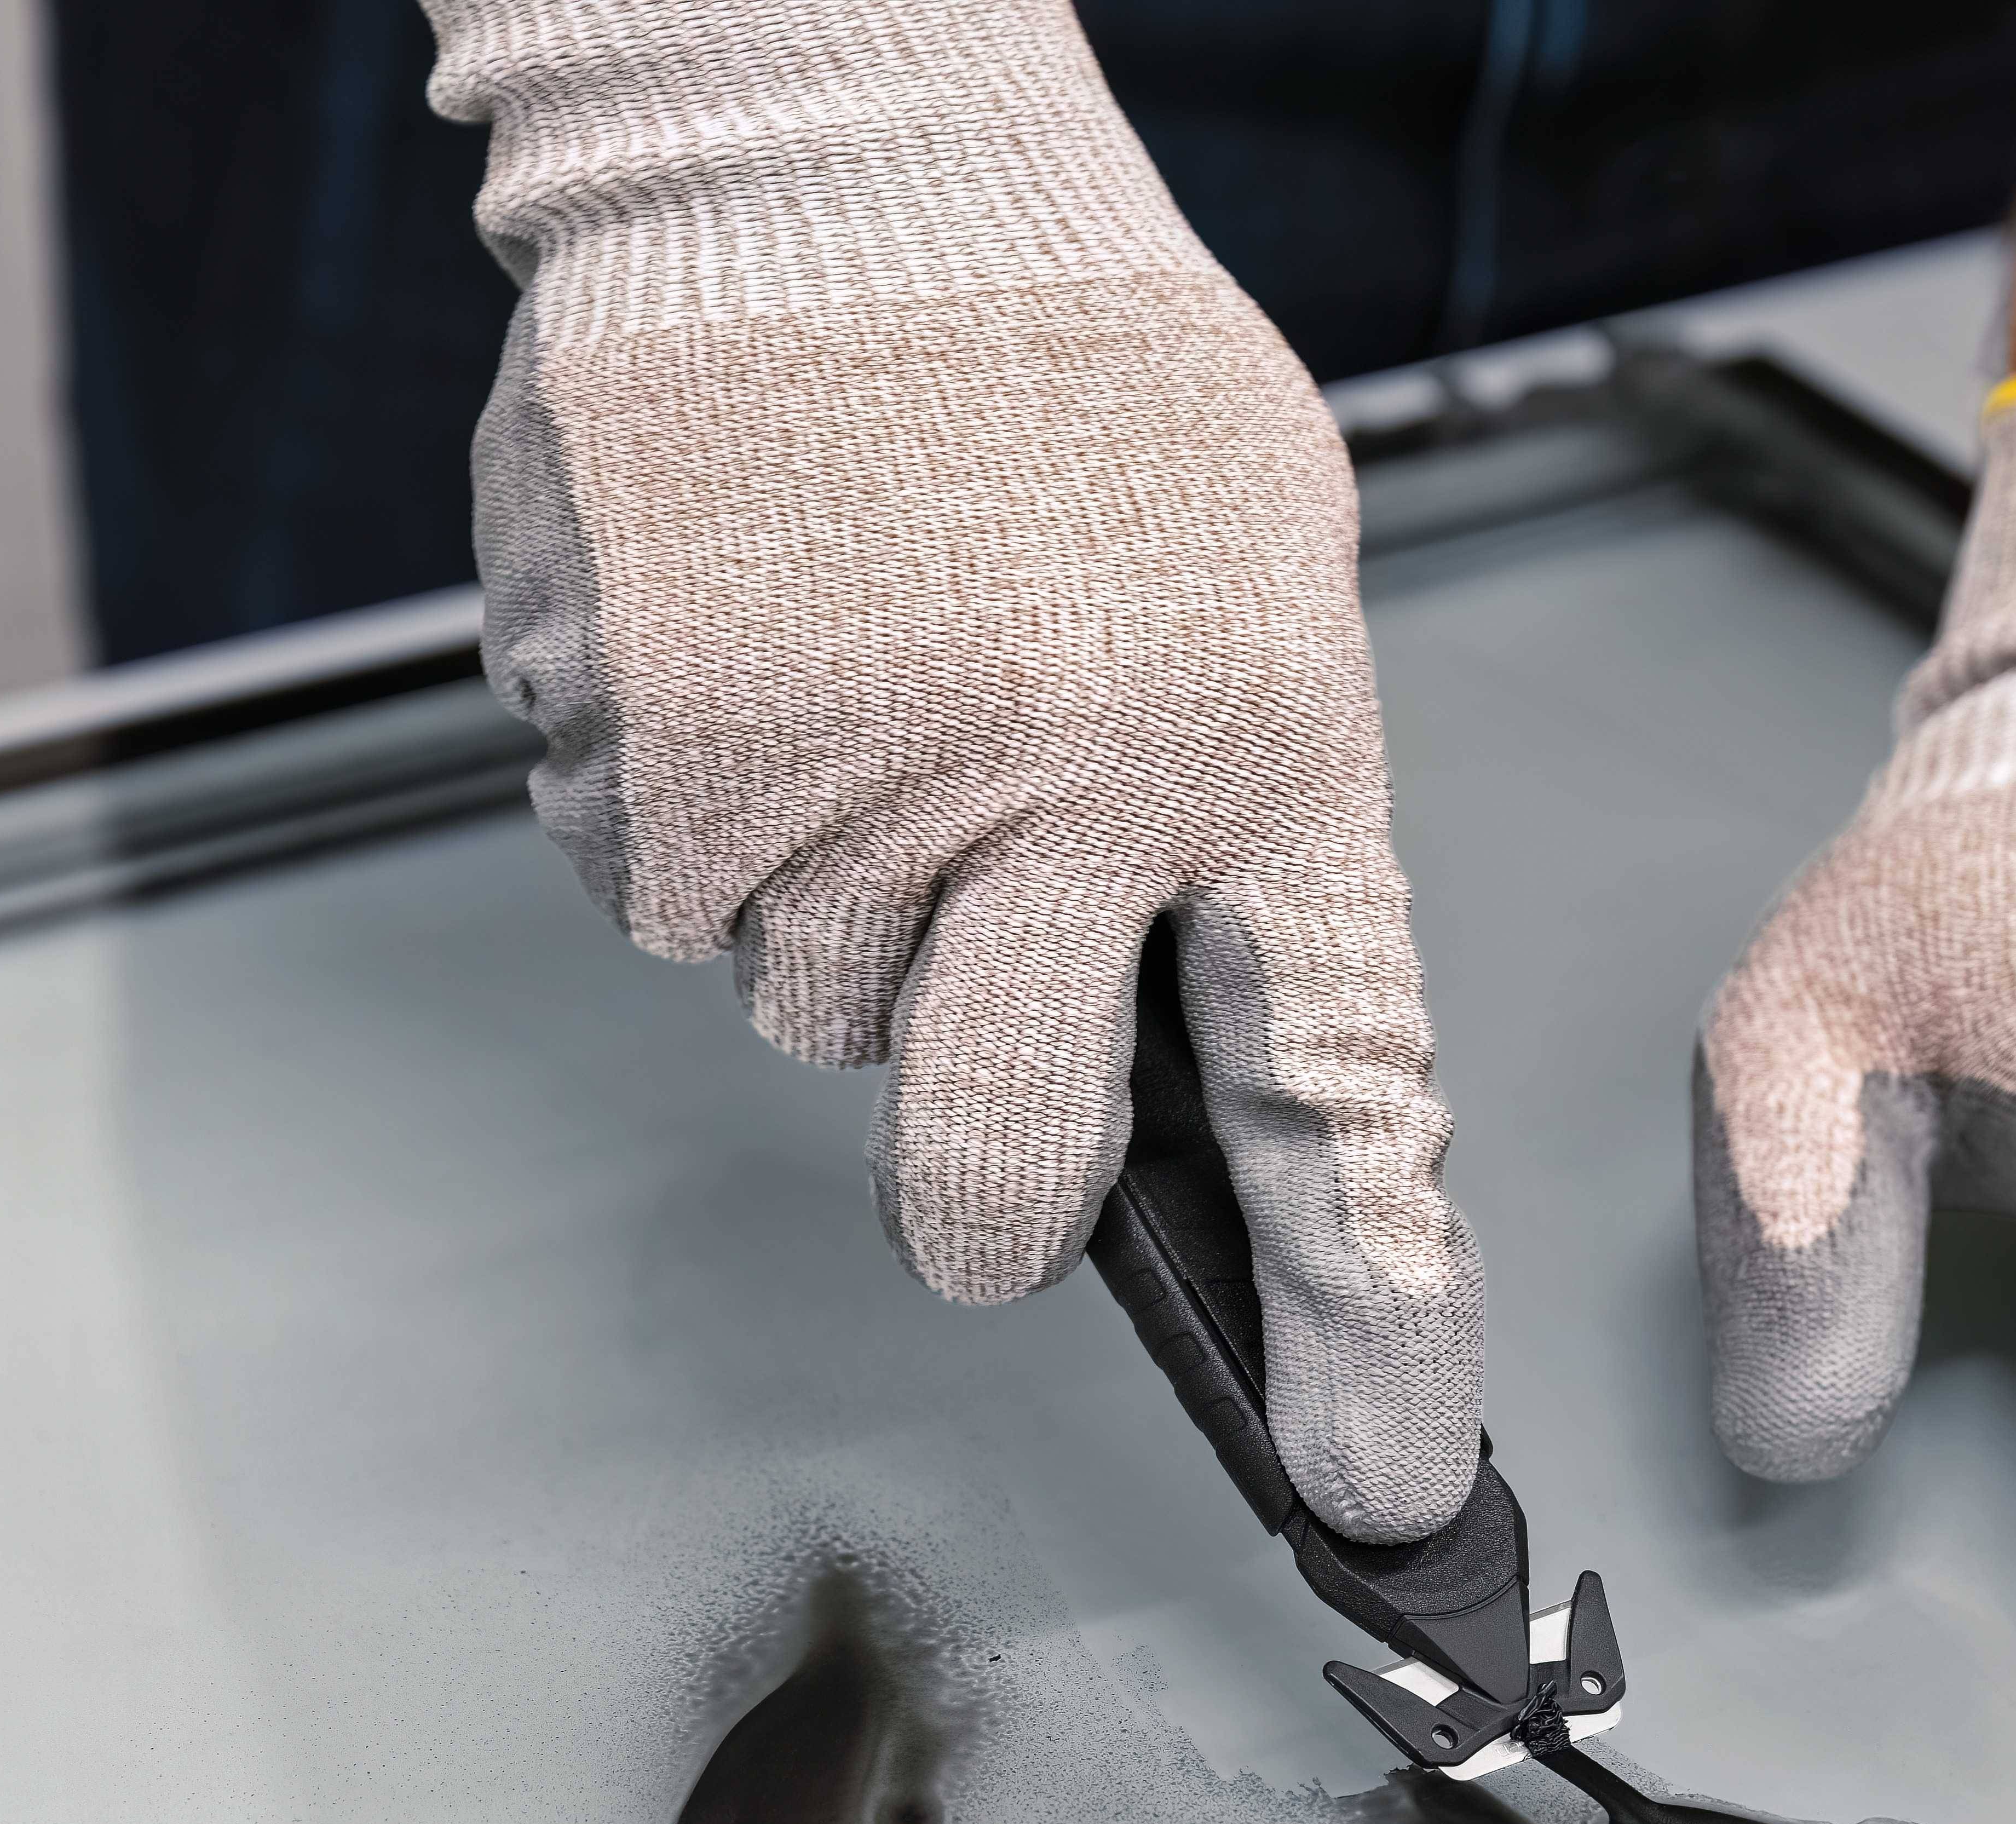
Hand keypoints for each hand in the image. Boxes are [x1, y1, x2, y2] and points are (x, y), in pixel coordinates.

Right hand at [422, 0, 1482, 1542]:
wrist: (822, 149)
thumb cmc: (1061, 373)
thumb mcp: (1253, 580)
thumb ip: (1238, 828)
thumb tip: (1190, 1056)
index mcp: (1250, 749)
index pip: (1339, 1096)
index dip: (1367, 1317)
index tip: (1374, 1482)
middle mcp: (1048, 798)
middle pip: (994, 1175)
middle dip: (985, 1188)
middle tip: (969, 1012)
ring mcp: (829, 787)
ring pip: (809, 1015)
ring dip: (837, 903)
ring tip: (868, 679)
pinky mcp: (641, 756)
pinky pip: (662, 901)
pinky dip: (697, 813)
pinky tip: (752, 652)